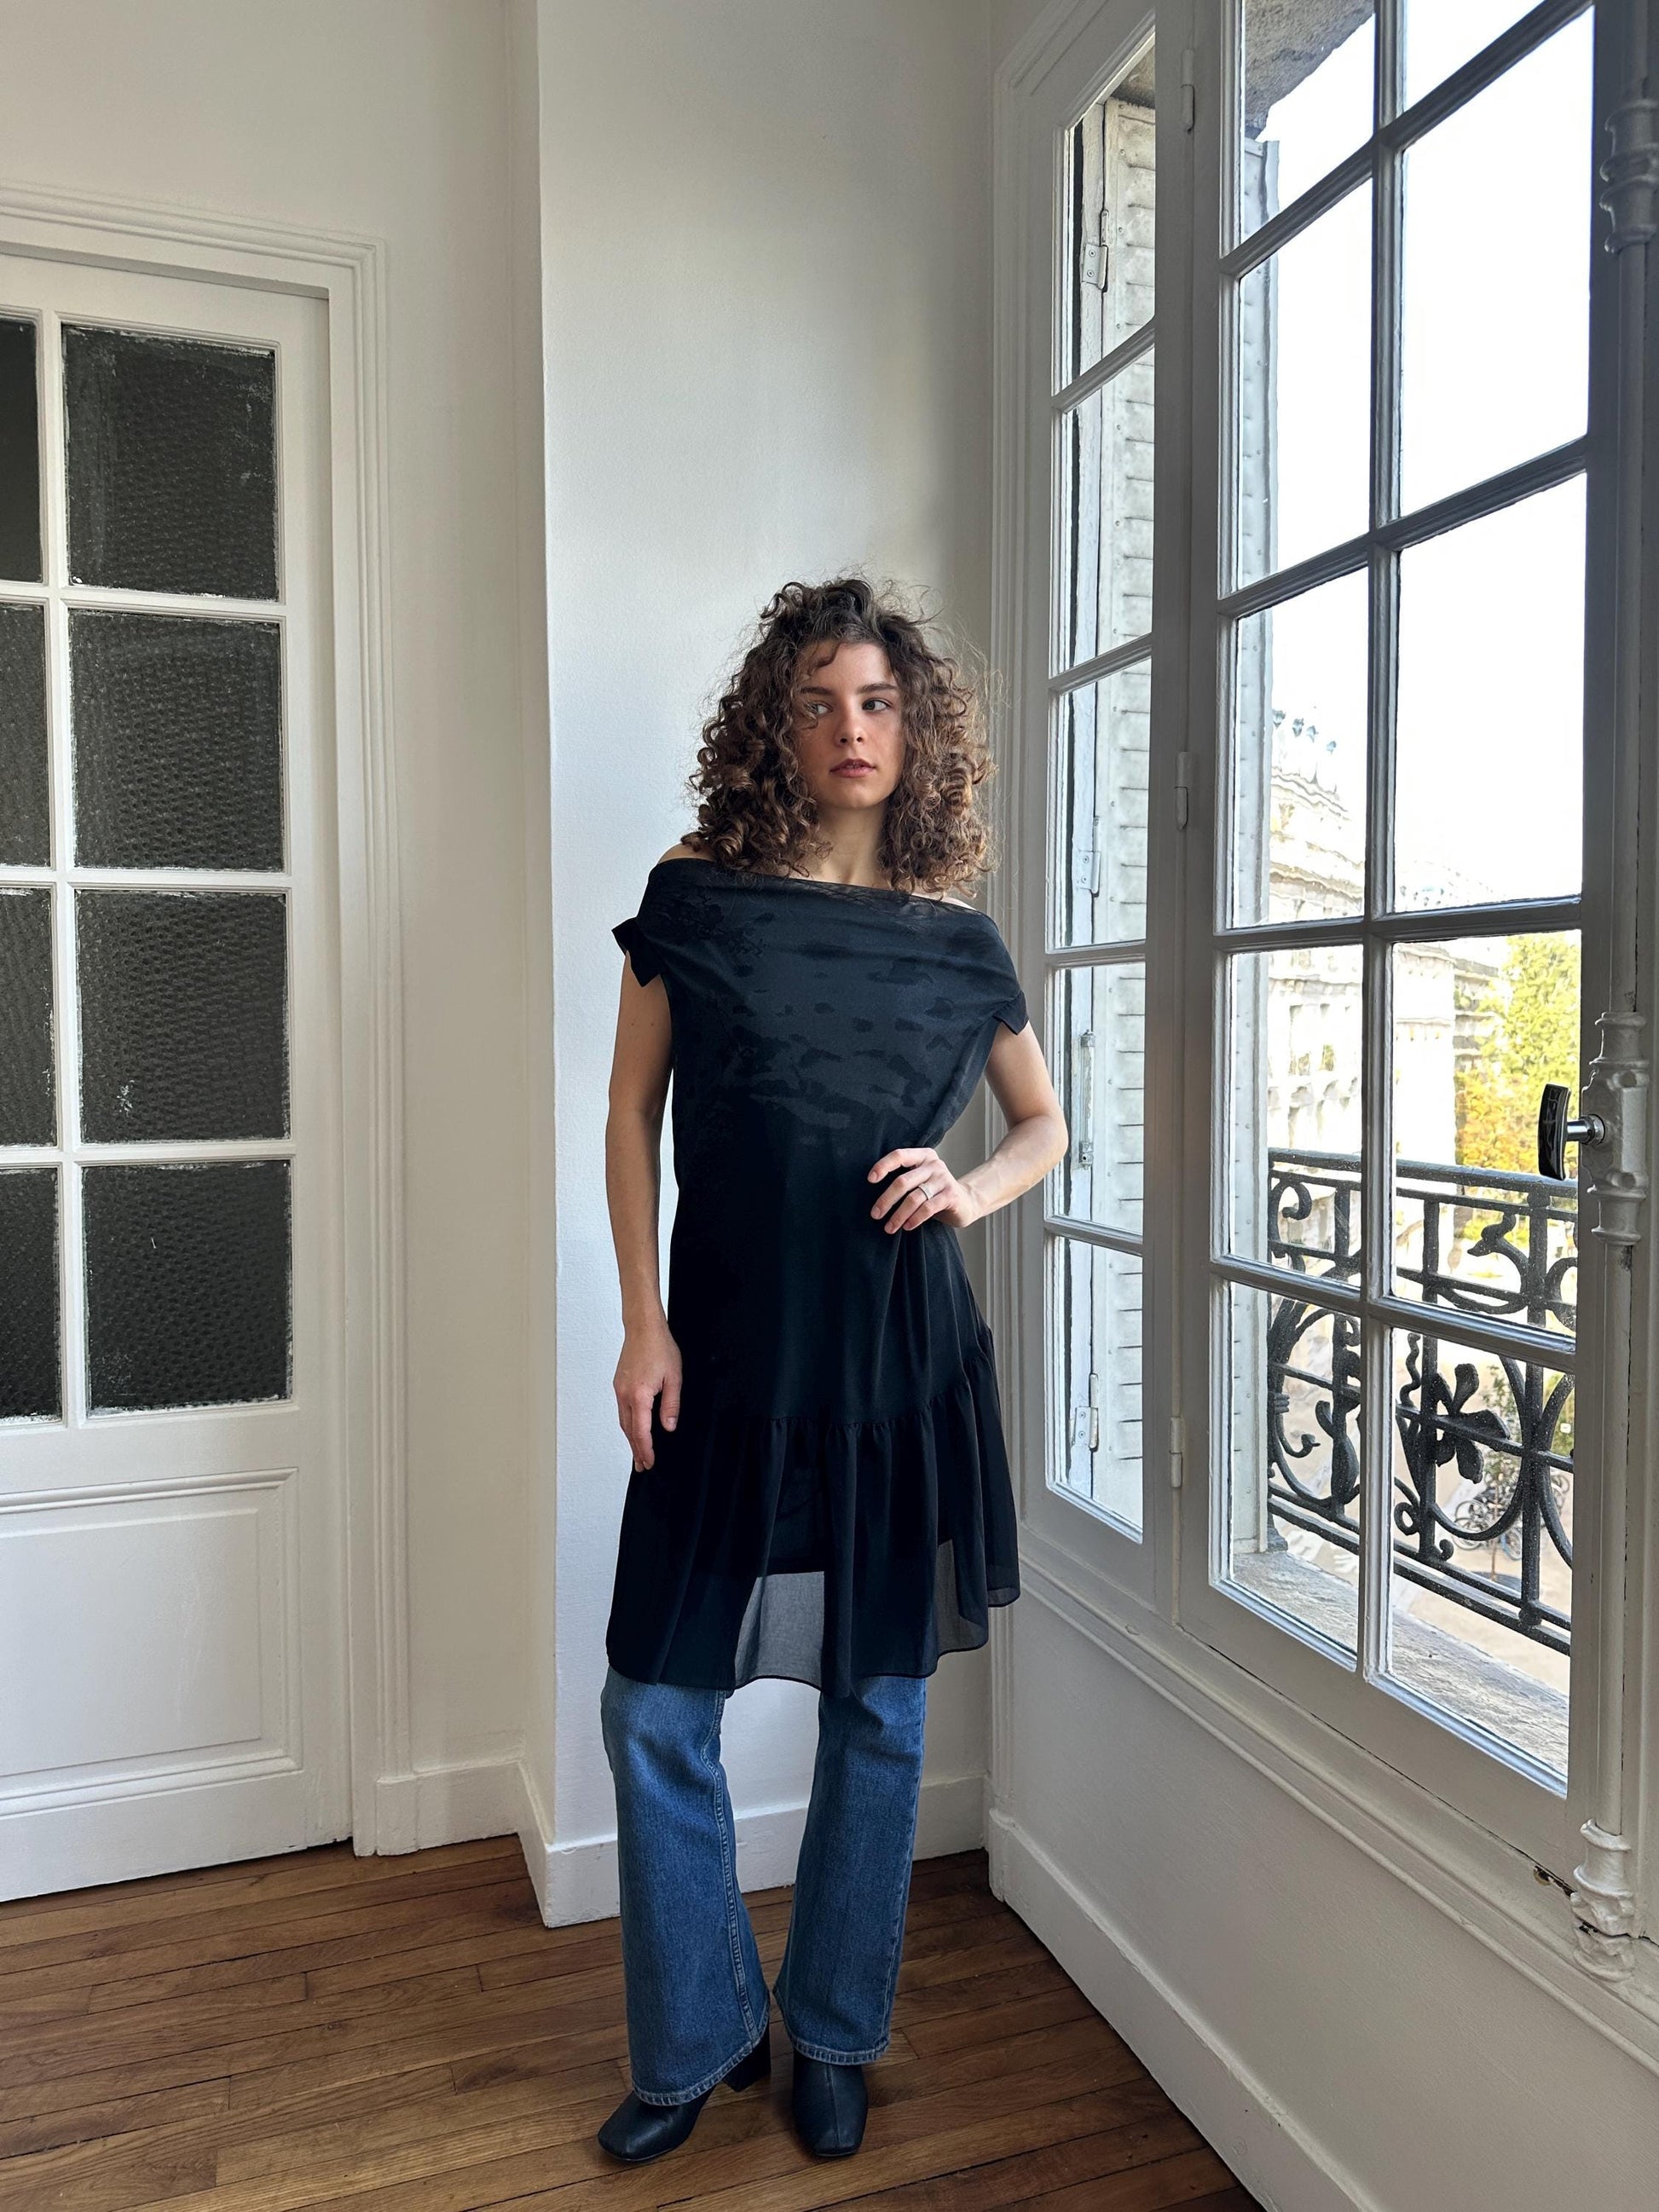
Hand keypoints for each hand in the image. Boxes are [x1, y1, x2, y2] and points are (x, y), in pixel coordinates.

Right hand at [614, 1319, 681, 1469]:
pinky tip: (633, 1428)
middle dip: (636, 1450)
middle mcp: (625, 1395)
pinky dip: (627, 1424)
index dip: (646, 1449)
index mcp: (639, 1396)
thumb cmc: (659, 1347)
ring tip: (637, 1453)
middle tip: (642, 1466)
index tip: (649, 1462)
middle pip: (629, 1430)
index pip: (641, 1432)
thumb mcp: (674, 1377)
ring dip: (630, 1439)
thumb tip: (668, 1426)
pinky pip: (622, 1410)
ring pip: (623, 1421)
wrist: (643, 1327)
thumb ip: (671, 1404)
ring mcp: (619, 1389)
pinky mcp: (618, 1384)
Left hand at [866, 1146, 980, 1232]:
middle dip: (886, 1200)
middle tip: (875, 1215)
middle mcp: (933, 1165)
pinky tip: (907, 1227)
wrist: (966, 1202)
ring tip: (889, 1227)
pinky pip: (928, 1208)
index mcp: (922, 1155)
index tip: (870, 1180)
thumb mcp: (920, 1179)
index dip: (883, 1166)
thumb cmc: (934, 1191)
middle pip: (903, 1182)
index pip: (899, 1155)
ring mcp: (943, 1179)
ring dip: (898, 1215)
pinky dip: (915, 1219)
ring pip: (914, 1198)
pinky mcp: (951, 1195)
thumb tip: (876, 1196)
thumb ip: (904, 1179)